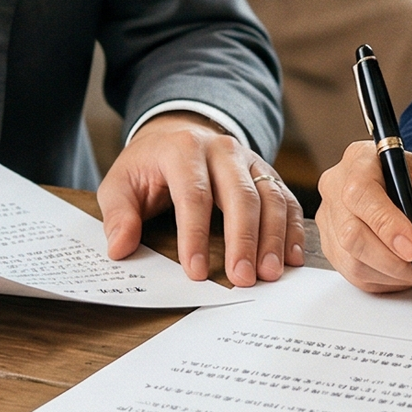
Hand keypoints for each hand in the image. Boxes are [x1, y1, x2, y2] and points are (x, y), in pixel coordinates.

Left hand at [101, 113, 304, 286]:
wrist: (178, 132)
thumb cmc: (149, 165)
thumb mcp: (120, 182)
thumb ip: (118, 214)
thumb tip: (120, 248)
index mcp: (183, 149)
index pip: (193, 194)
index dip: (195, 235)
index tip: (196, 271)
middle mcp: (223, 150)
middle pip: (241, 195)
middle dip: (244, 239)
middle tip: (243, 278)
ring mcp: (249, 160)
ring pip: (270, 197)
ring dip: (273, 238)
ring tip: (270, 274)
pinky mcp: (266, 174)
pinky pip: (286, 199)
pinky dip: (292, 229)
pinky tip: (290, 257)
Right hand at [315, 138, 411, 291]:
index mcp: (360, 160)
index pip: (360, 193)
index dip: (386, 225)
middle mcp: (336, 186)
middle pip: (351, 233)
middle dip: (392, 259)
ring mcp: (330, 218)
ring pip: (351, 260)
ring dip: (392, 273)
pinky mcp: (332, 245)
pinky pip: (353, 274)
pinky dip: (384, 279)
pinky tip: (404, 270)